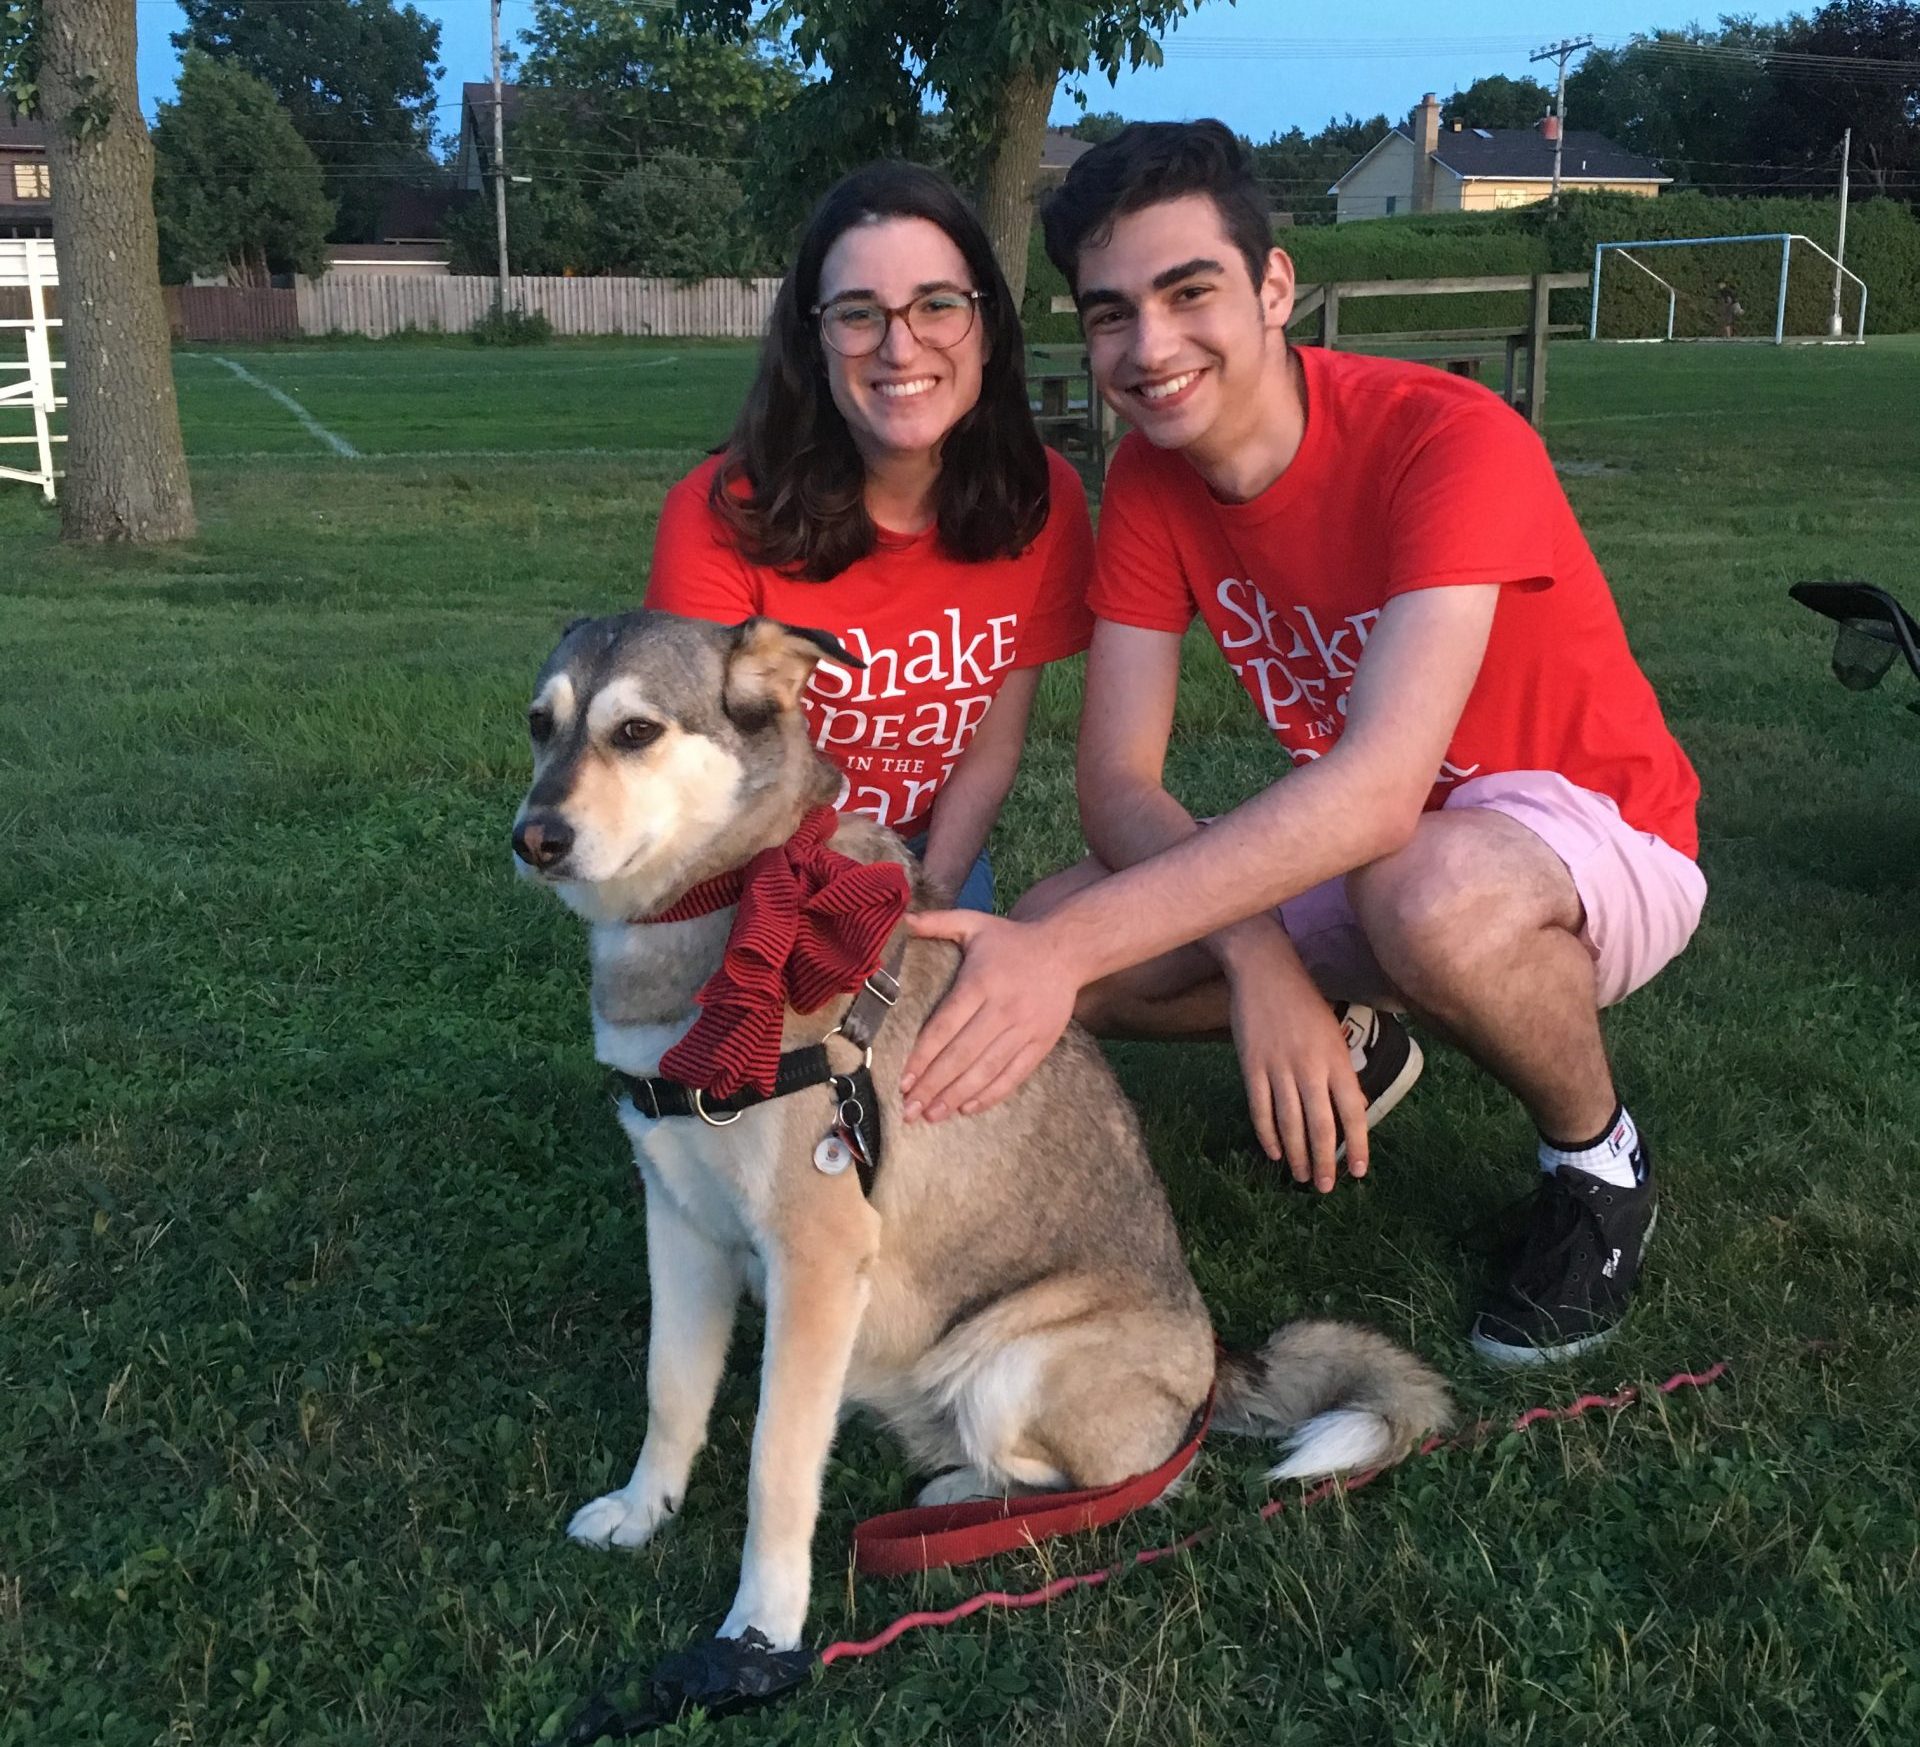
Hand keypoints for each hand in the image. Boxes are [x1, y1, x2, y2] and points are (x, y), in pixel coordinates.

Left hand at [899, 911, 1079, 1121]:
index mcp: (980, 982)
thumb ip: (937, 921)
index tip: (904, 1080)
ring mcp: (1024, 1029)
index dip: (922, 1057)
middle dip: (933, 1086)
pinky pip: (1013, 1075)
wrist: (1068, 948)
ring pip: (985, 1070)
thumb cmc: (1012, 939)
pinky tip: (967, 1108)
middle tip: (910, 1110)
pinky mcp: (1041, 1043)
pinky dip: (990, 1095)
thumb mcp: (974, 922)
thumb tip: (902, 919)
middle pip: (961, 1055)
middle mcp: (1002, 1009)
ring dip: (956, 1097)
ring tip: (932, 1116)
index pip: (944, 1027)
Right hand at [1227, 963, 1369, 1192]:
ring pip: (1290, 1124)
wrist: (1265, 970)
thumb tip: (1349, 1109)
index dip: (1357, 1145)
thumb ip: (1339, 1070)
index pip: (1353, 1112)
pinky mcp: (1251, 1067)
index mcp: (1337, 1059)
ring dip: (1296, 1155)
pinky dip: (1267, 1135)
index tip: (1358, 1171)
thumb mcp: (1332, 1034)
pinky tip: (1273, 1152)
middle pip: (1320, 1127)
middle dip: (1324, 1161)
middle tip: (1325, 1186)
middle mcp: (1310, 1068)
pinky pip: (1260, 1110)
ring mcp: (1278, 1069)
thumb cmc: (1304, 1001)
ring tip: (1301, 1177)